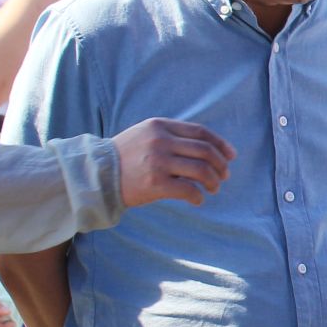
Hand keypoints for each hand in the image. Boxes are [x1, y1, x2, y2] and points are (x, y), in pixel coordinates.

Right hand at [112, 118, 235, 206]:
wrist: (95, 175)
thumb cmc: (124, 157)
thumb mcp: (145, 135)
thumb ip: (171, 136)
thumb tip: (209, 148)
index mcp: (160, 126)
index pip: (201, 132)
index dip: (221, 144)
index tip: (231, 155)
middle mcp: (160, 141)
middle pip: (205, 151)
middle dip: (220, 165)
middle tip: (224, 176)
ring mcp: (158, 161)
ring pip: (201, 170)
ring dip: (213, 181)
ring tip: (213, 189)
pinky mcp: (155, 182)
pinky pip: (188, 190)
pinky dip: (198, 196)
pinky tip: (197, 200)